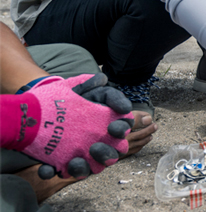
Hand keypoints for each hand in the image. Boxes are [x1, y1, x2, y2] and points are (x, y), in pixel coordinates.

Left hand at [1, 74, 132, 178]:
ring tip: (75, 162)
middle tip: (95, 147)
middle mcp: (96, 143)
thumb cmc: (67, 99)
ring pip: (87, 169)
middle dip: (106, 154)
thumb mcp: (80, 88)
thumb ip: (91, 83)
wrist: (38, 108)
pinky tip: (47, 168)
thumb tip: (103, 78)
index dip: (122, 130)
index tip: (114, 127)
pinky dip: (51, 172)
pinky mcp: (58, 162)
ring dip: (83, 168)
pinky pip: (56, 172)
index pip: (122, 130)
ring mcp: (78, 154)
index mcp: (107, 126)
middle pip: (110, 155)